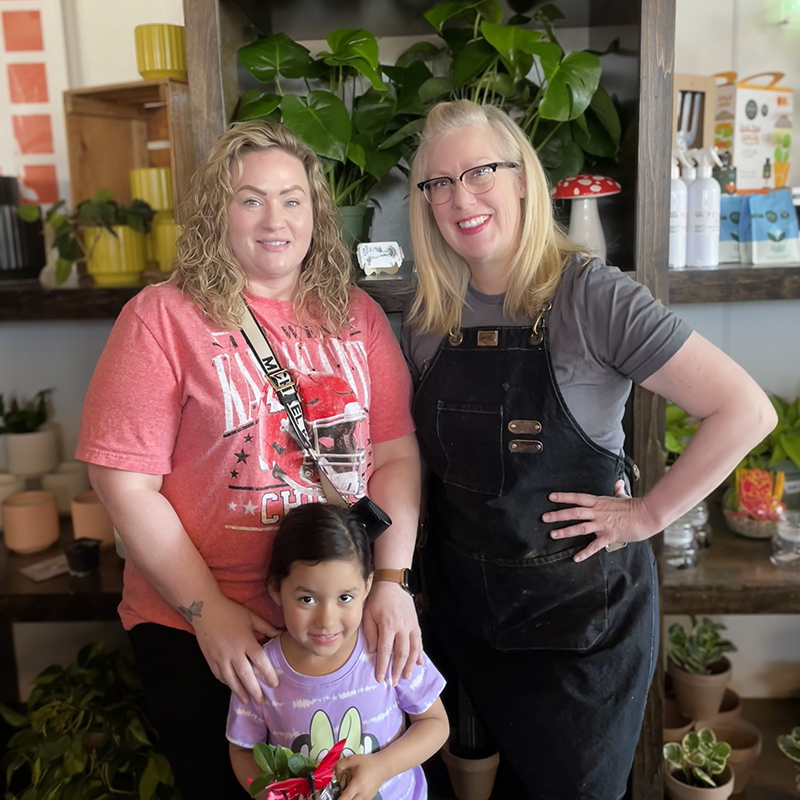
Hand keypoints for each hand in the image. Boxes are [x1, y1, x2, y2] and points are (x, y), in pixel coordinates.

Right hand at [191, 594, 281, 703]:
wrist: (205, 609)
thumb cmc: (231, 612)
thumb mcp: (251, 617)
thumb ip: (266, 627)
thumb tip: (280, 634)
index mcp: (245, 641)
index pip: (260, 661)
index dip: (268, 673)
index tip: (274, 684)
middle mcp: (233, 652)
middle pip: (245, 675)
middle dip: (254, 690)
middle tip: (262, 701)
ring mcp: (220, 657)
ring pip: (231, 679)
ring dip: (239, 691)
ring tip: (247, 701)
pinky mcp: (210, 659)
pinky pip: (219, 675)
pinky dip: (227, 683)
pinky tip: (232, 687)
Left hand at [335, 754, 387, 799]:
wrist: (384, 766)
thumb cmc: (369, 763)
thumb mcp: (354, 759)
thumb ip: (342, 764)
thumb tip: (333, 771)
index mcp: (357, 785)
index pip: (344, 799)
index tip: (332, 798)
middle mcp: (362, 794)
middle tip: (337, 796)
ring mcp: (366, 798)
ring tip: (344, 795)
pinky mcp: (369, 799)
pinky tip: (350, 795)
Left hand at [363, 581, 421, 684]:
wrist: (393, 583)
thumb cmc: (378, 598)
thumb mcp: (368, 613)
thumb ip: (371, 633)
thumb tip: (374, 651)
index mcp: (388, 625)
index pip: (385, 651)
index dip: (383, 666)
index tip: (380, 678)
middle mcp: (402, 627)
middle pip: (401, 653)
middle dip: (397, 670)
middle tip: (394, 682)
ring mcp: (411, 626)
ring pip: (413, 650)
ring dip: (410, 665)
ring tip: (407, 676)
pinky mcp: (416, 624)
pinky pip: (420, 642)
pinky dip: (420, 654)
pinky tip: (419, 663)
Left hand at [543, 480, 659, 561]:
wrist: (647, 515)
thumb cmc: (635, 506)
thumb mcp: (624, 496)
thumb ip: (618, 490)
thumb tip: (618, 482)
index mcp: (599, 501)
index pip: (577, 498)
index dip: (563, 497)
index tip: (550, 497)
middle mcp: (597, 512)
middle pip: (574, 512)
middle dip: (558, 515)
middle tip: (544, 518)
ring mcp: (602, 524)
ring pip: (580, 528)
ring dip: (565, 531)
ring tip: (553, 534)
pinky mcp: (609, 536)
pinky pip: (594, 546)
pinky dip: (584, 552)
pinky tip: (575, 558)